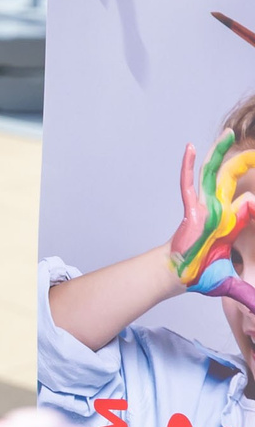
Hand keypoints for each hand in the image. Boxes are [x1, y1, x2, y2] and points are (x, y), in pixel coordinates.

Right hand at [170, 129, 254, 290]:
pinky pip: (189, 182)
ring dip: (221, 153)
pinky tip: (191, 148)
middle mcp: (220, 210)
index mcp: (232, 223)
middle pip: (235, 179)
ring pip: (215, 174)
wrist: (179, 277)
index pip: (252, 203)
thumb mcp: (231, 281)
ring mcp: (206, 207)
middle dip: (246, 163)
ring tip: (228, 133)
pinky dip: (190, 165)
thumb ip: (247, 293)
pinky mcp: (191, 208)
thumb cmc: (200, 275)